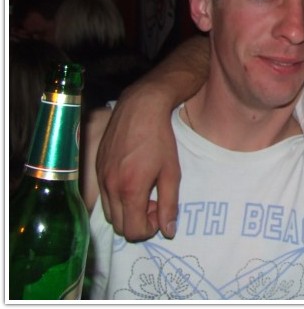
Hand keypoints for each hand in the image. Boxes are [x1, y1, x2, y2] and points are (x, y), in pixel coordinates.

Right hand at [96, 82, 179, 240]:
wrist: (140, 109)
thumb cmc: (160, 139)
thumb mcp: (171, 173)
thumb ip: (170, 204)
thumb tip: (168, 232)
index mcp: (130, 189)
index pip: (133, 231)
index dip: (150, 228)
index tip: (160, 210)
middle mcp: (110, 187)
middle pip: (119, 226)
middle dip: (138, 221)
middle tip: (154, 201)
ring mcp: (100, 177)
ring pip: (109, 213)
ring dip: (127, 211)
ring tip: (144, 190)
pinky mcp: (95, 168)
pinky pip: (103, 196)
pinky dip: (117, 198)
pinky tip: (132, 179)